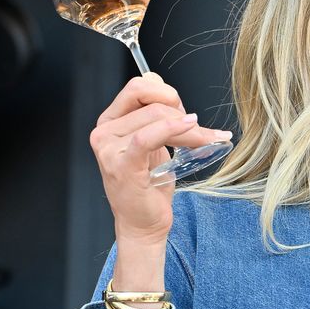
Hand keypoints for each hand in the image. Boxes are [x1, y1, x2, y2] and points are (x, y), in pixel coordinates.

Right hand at [89, 73, 232, 244]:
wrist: (144, 224)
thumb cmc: (150, 187)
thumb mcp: (154, 144)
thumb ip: (156, 115)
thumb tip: (162, 84)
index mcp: (110, 121)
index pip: (138, 88)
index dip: (166, 93)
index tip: (185, 113)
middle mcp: (104, 131)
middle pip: (150, 102)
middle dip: (182, 113)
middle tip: (201, 132)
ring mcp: (109, 148)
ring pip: (156, 118)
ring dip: (189, 128)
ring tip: (205, 140)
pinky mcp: (121, 164)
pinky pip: (148, 136)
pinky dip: (173, 129)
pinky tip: (193, 131)